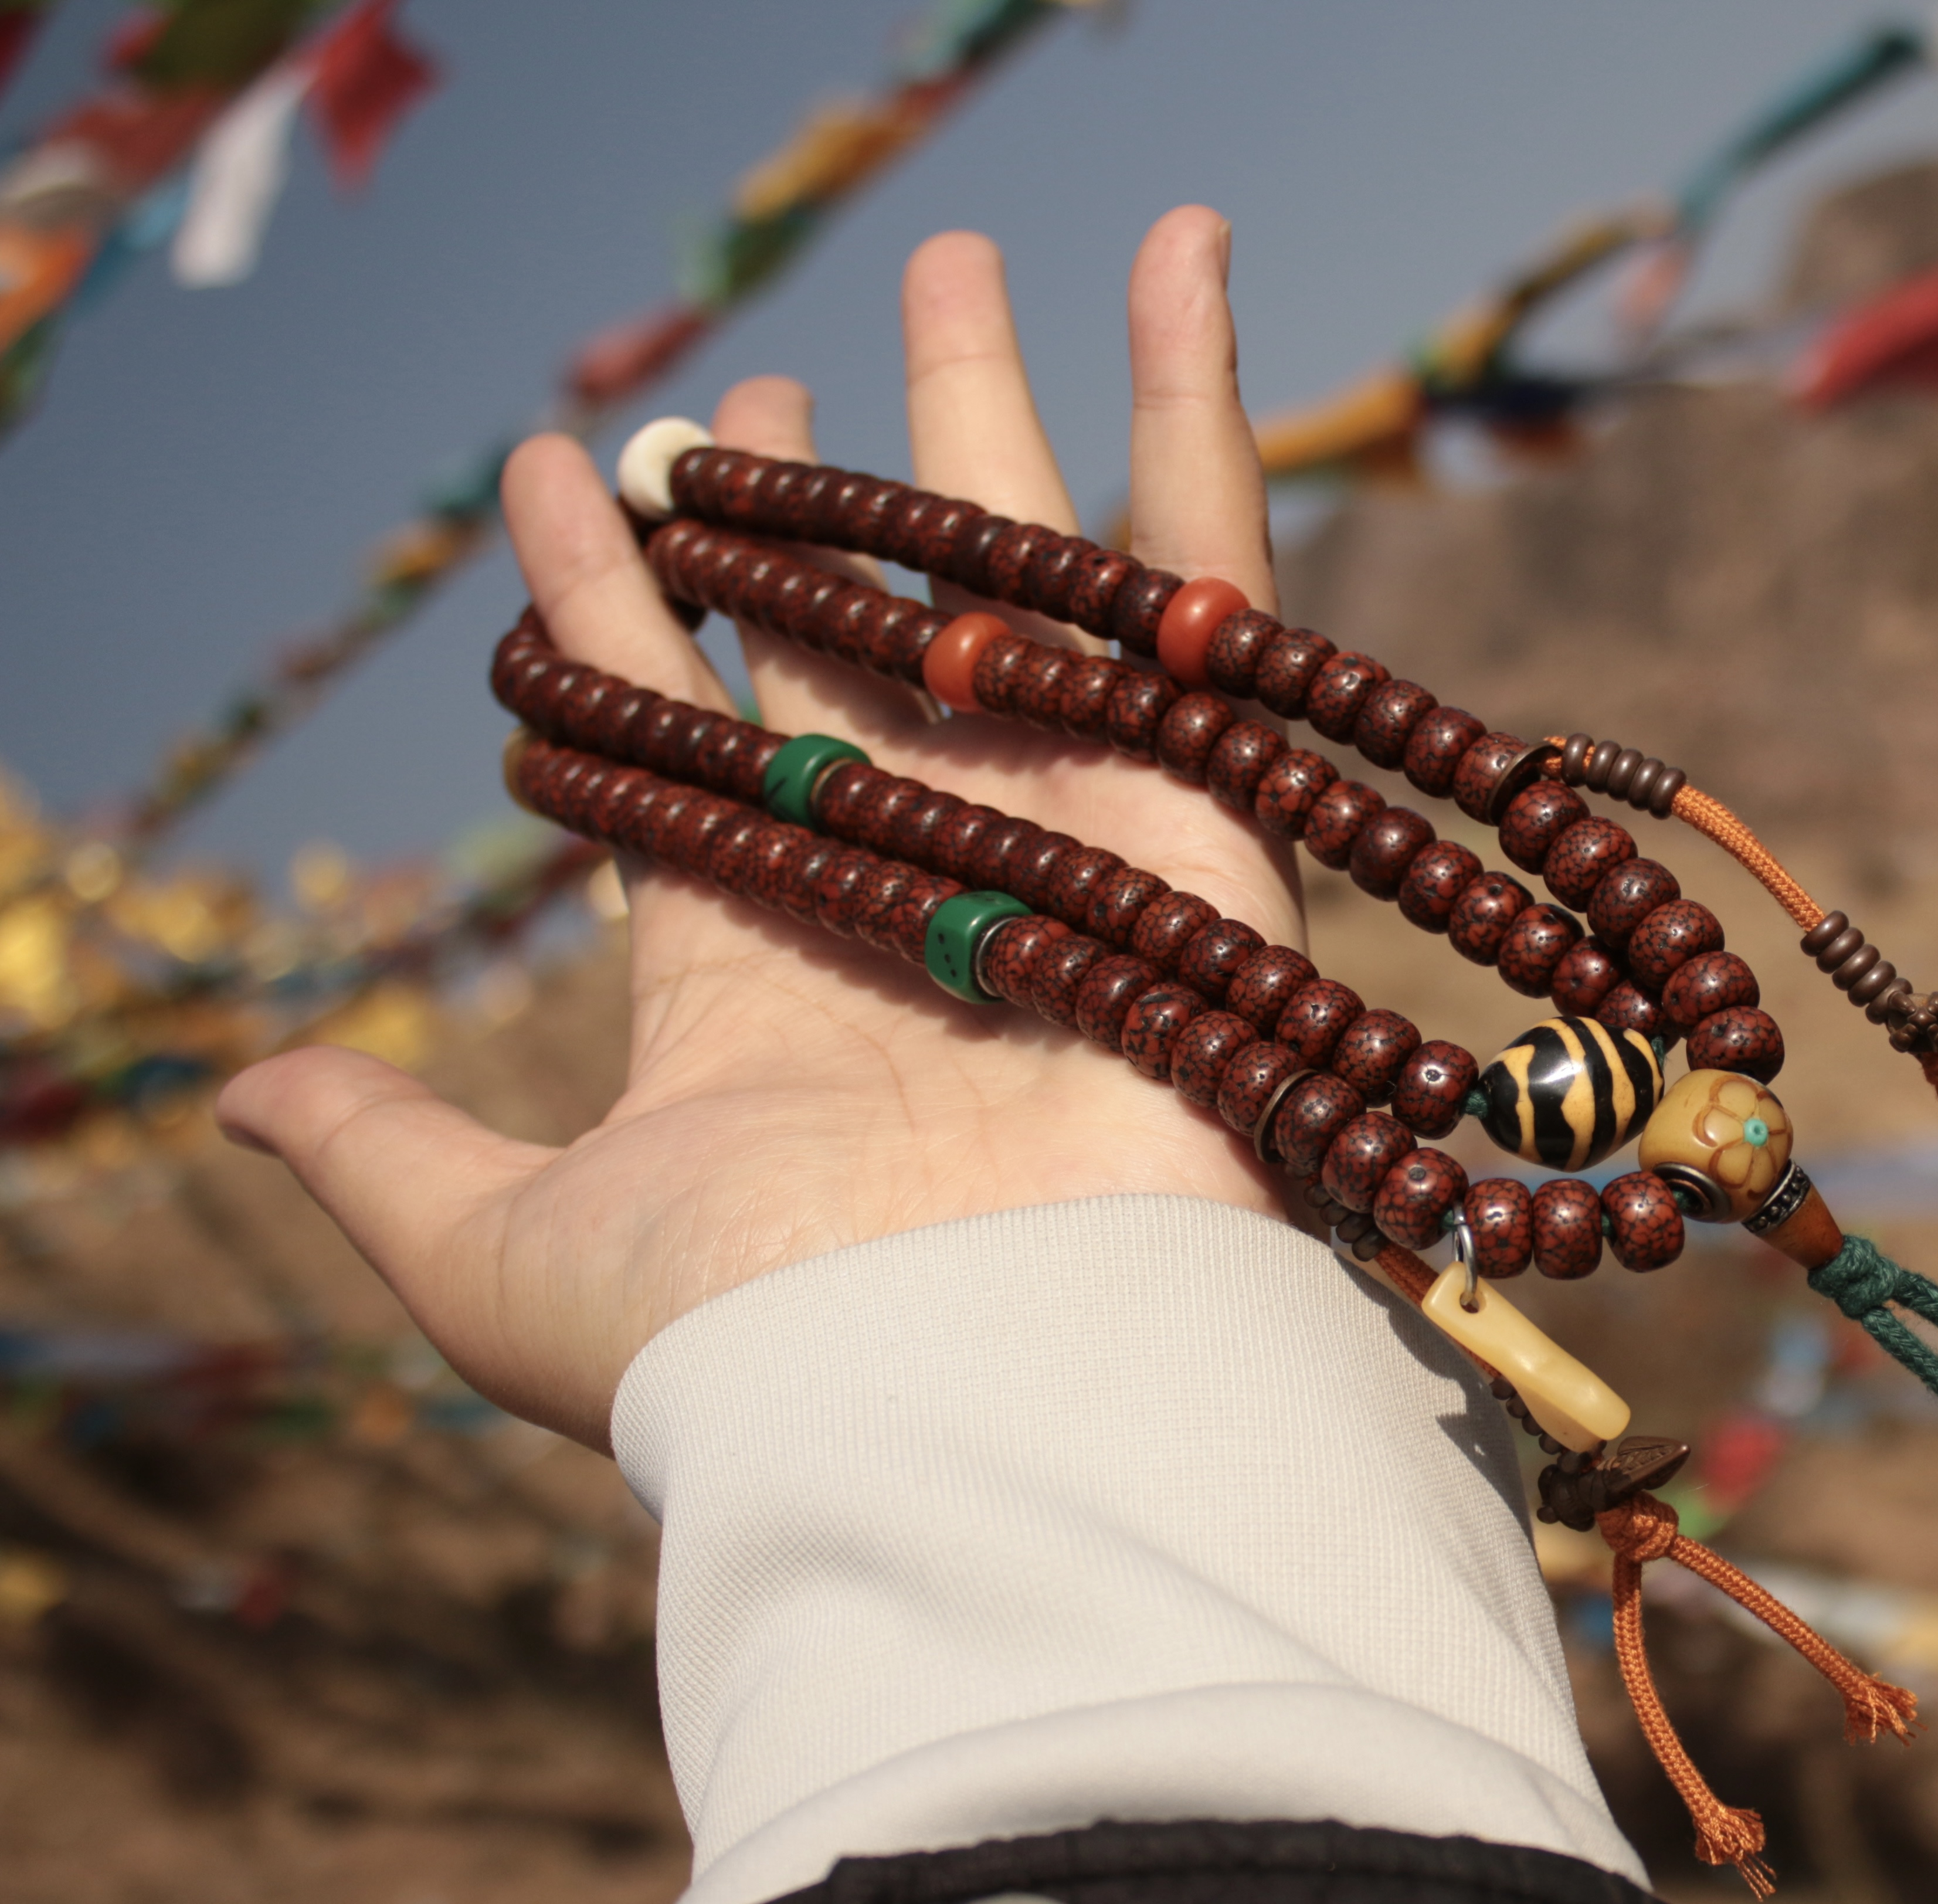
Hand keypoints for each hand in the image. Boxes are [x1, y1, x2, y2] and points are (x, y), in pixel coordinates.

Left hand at [218, 208, 1295, 1450]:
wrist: (993, 1386)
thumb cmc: (743, 1342)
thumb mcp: (499, 1256)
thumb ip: (386, 1155)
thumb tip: (242, 1097)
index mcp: (748, 954)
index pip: (668, 722)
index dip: (611, 594)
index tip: (567, 469)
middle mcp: (903, 866)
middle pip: (841, 626)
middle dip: (805, 492)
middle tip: (763, 378)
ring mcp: (1050, 817)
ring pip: (1008, 564)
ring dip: (993, 401)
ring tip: (961, 254)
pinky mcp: (1194, 789)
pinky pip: (1195, 564)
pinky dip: (1196, 399)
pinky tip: (1172, 258)